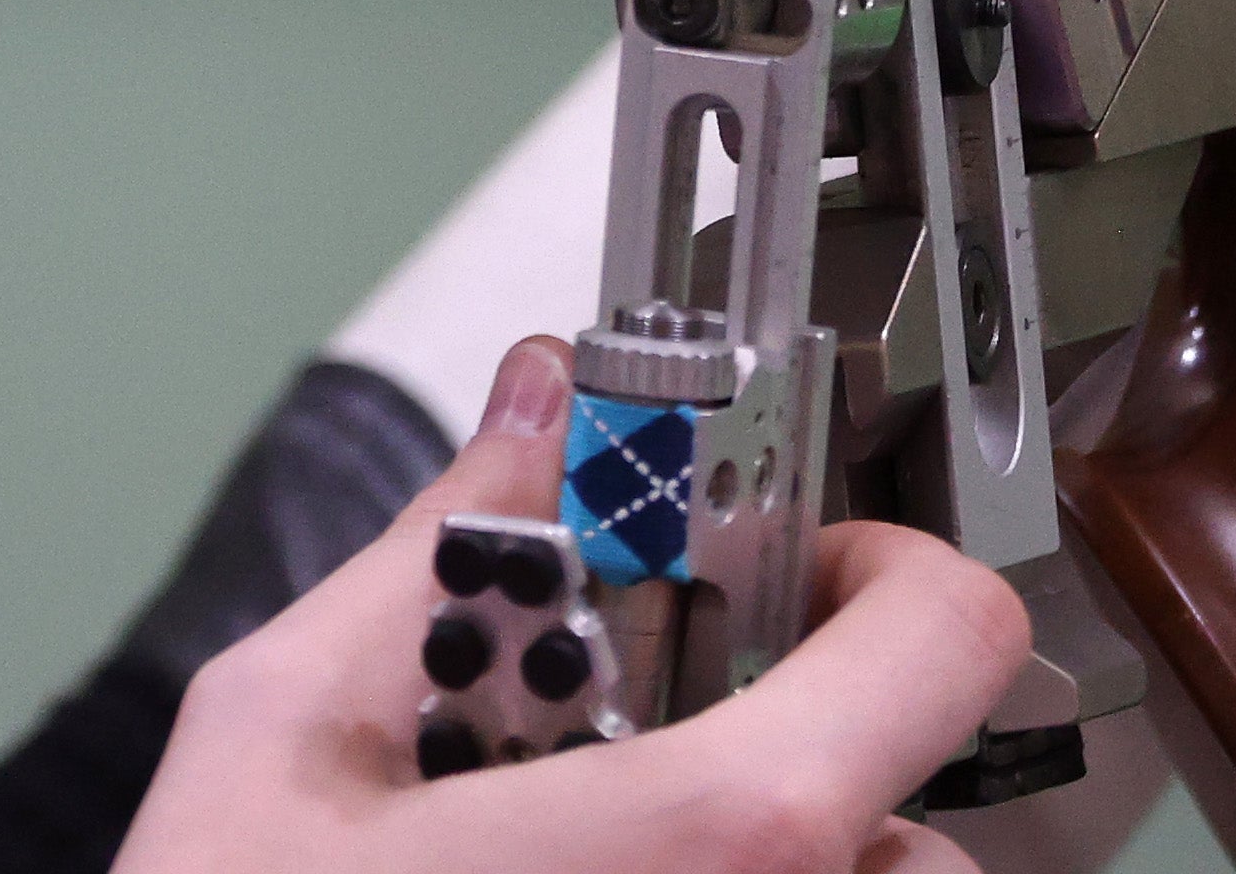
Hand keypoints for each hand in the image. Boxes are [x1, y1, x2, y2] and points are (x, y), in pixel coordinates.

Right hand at [119, 337, 1030, 873]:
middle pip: (907, 827)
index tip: (796, 574)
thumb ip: (443, 551)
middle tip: (628, 757)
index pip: (948, 647)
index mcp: (711, 836)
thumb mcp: (287, 727)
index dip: (887, 578)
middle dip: (793, 770)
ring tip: (582, 870)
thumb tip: (537, 407)